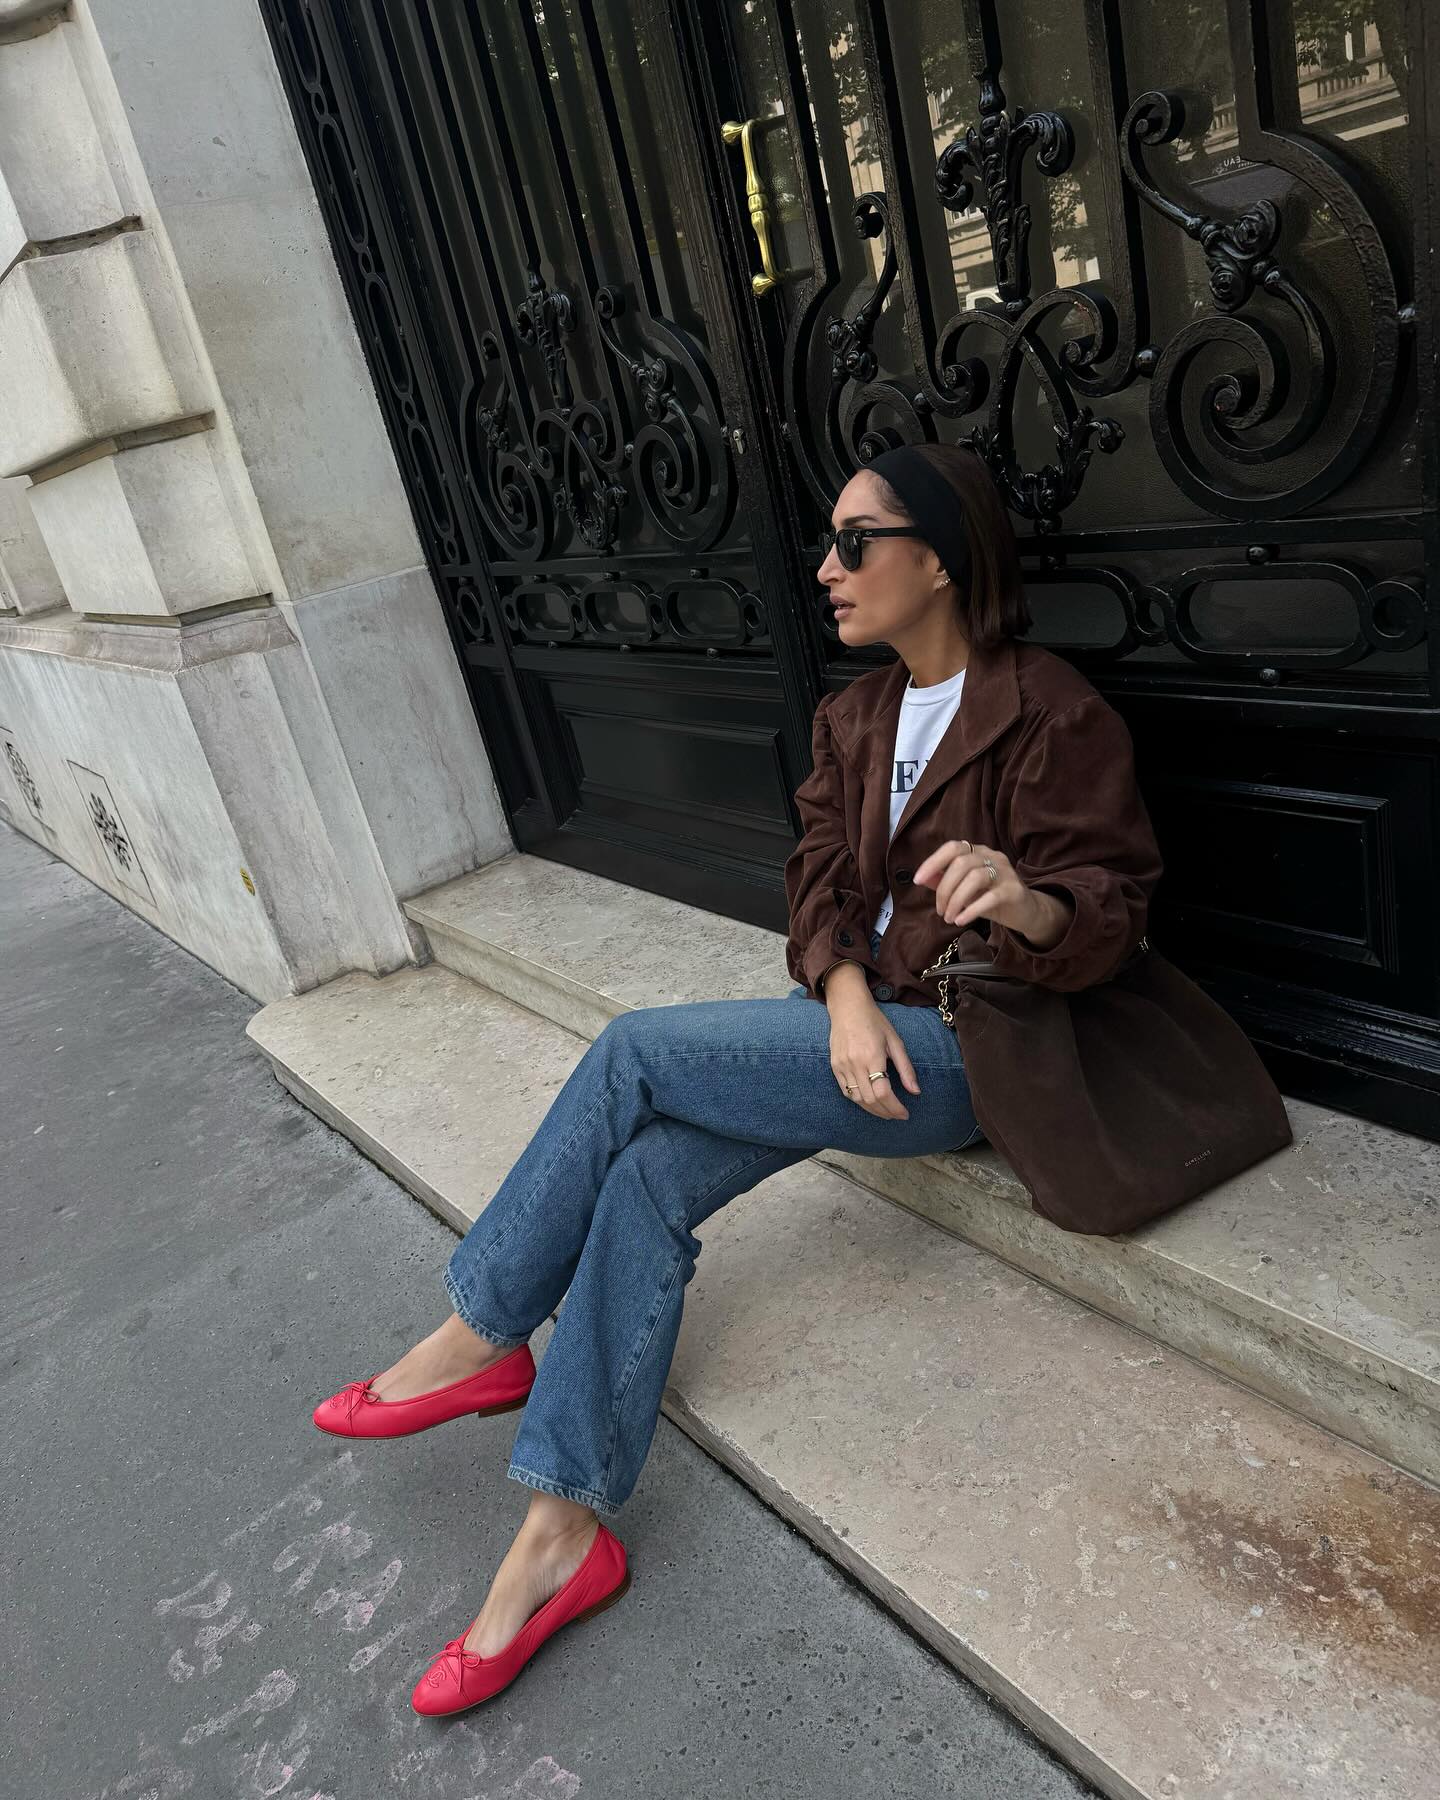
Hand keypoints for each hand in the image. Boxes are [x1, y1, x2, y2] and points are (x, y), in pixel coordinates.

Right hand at [826, 988, 920, 1119]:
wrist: (847, 1007)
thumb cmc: (874, 1021)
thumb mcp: (895, 1041)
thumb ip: (906, 1068)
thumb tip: (916, 1091)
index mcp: (873, 1056)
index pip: (883, 1093)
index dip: (895, 1108)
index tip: (905, 1114)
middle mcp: (855, 1063)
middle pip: (871, 1099)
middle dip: (886, 1112)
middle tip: (898, 1115)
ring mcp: (842, 1066)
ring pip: (857, 1099)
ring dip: (873, 1110)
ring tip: (886, 1112)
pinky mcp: (834, 1067)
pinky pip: (846, 1092)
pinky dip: (859, 1101)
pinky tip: (870, 1102)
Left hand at [911, 839, 1070, 948]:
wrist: (1025, 912)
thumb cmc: (991, 898)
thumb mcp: (965, 890)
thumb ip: (945, 882)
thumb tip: (923, 879)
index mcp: (979, 852)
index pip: (953, 847)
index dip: (933, 861)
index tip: (918, 880)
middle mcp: (992, 856)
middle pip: (961, 863)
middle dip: (944, 889)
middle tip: (940, 911)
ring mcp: (1005, 872)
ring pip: (974, 877)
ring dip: (956, 900)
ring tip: (949, 918)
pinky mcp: (1014, 890)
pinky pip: (990, 897)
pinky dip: (971, 909)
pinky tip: (961, 920)